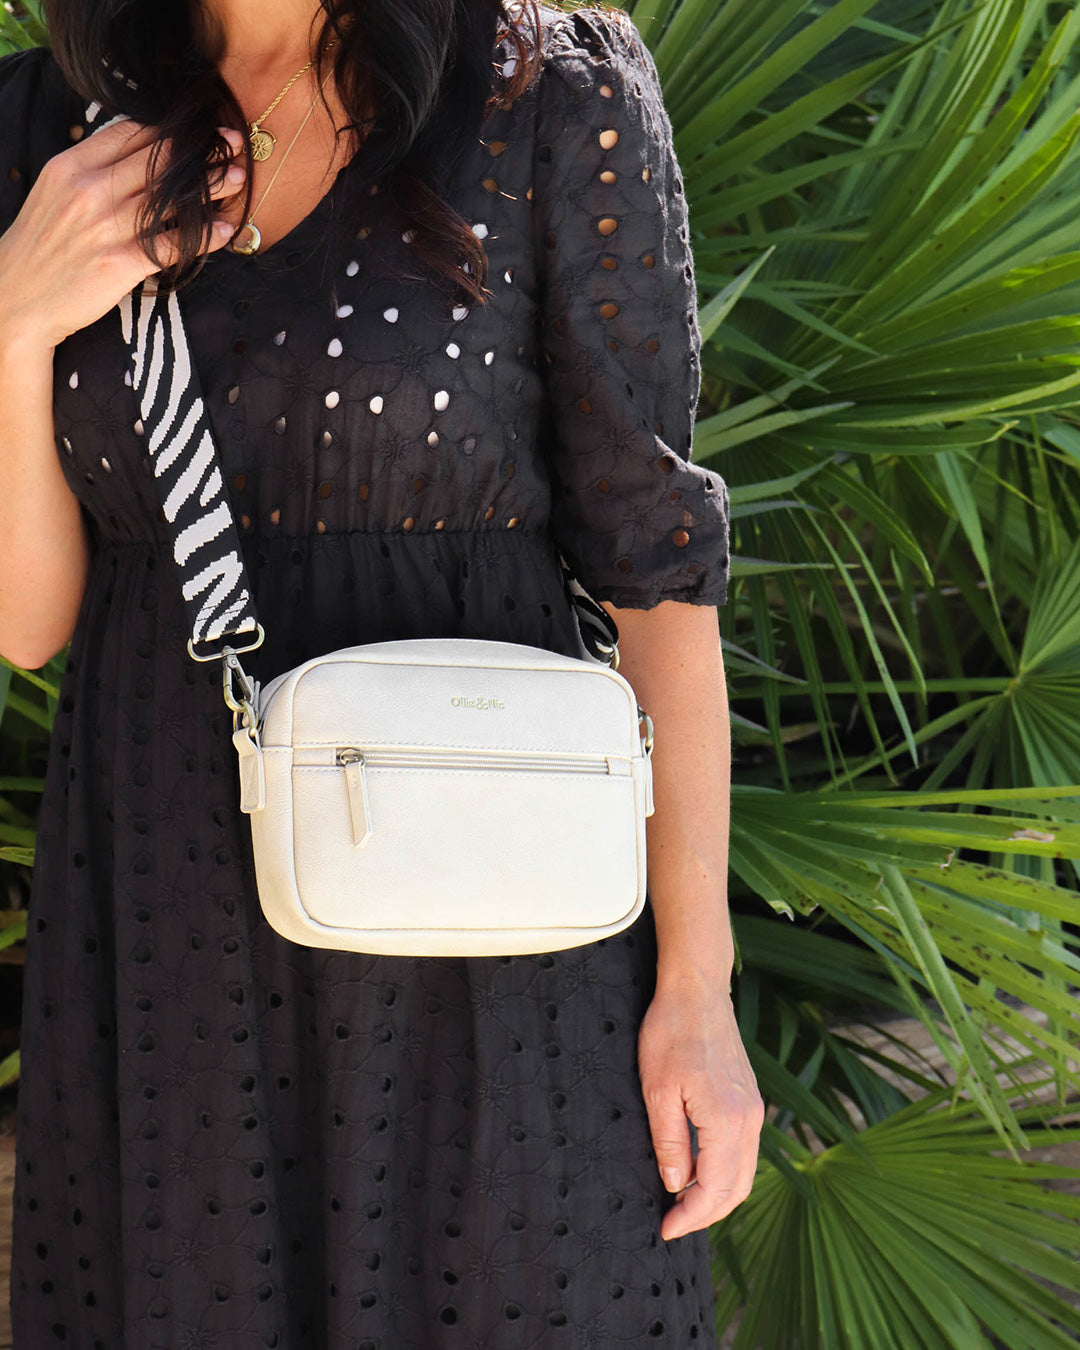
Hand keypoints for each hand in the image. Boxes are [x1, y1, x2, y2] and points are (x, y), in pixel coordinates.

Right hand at [0, 119, 246, 350]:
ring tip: (239, 177)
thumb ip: (92, 169)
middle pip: (156, 160)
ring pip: (171, 198)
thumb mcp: (55, 192)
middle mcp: (89, 191)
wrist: (18, 299)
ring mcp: (106, 227)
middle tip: (232, 140)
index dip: (170, 127)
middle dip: (200, 149)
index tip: (199, 125)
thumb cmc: (42, 247)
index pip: (129, 133)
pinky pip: (175, 244)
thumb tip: (136, 151)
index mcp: (71, 167)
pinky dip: (206, 236)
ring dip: (212, 186)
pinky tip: (227, 230)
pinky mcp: (121, 263)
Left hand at [638, 974, 763, 1240]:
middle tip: (673, 1223)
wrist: (697, 990)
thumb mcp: (657, 1090)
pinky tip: (698, 1170)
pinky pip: (744, 1151)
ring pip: (744, 1172)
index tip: (665, 1230)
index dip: (690, 1217)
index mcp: (727, 1120)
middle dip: (707, 1214)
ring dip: (717, 1195)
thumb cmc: (672, 1033)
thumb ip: (669, 1142)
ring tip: (682, 1202)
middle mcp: (750, 1120)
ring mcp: (755, 1109)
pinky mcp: (750, 1100)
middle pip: (737, 1189)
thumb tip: (676, 1185)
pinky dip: (725, 1172)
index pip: (714, 1189)